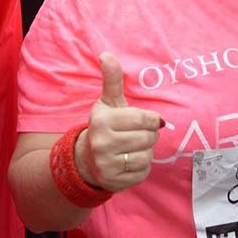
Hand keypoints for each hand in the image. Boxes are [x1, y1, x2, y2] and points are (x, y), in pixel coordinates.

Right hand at [75, 53, 162, 192]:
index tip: (148, 120)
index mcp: (103, 121)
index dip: (152, 120)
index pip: (144, 119)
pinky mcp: (114, 182)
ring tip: (132, 149)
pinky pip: (143, 173)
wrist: (86, 159)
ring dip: (145, 152)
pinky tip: (129, 162)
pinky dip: (141, 168)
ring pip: (147, 156)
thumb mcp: (108, 102)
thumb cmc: (105, 126)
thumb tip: (106, 54)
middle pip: (148, 138)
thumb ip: (112, 80)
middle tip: (136, 136)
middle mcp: (102, 143)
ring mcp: (107, 165)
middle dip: (148, 136)